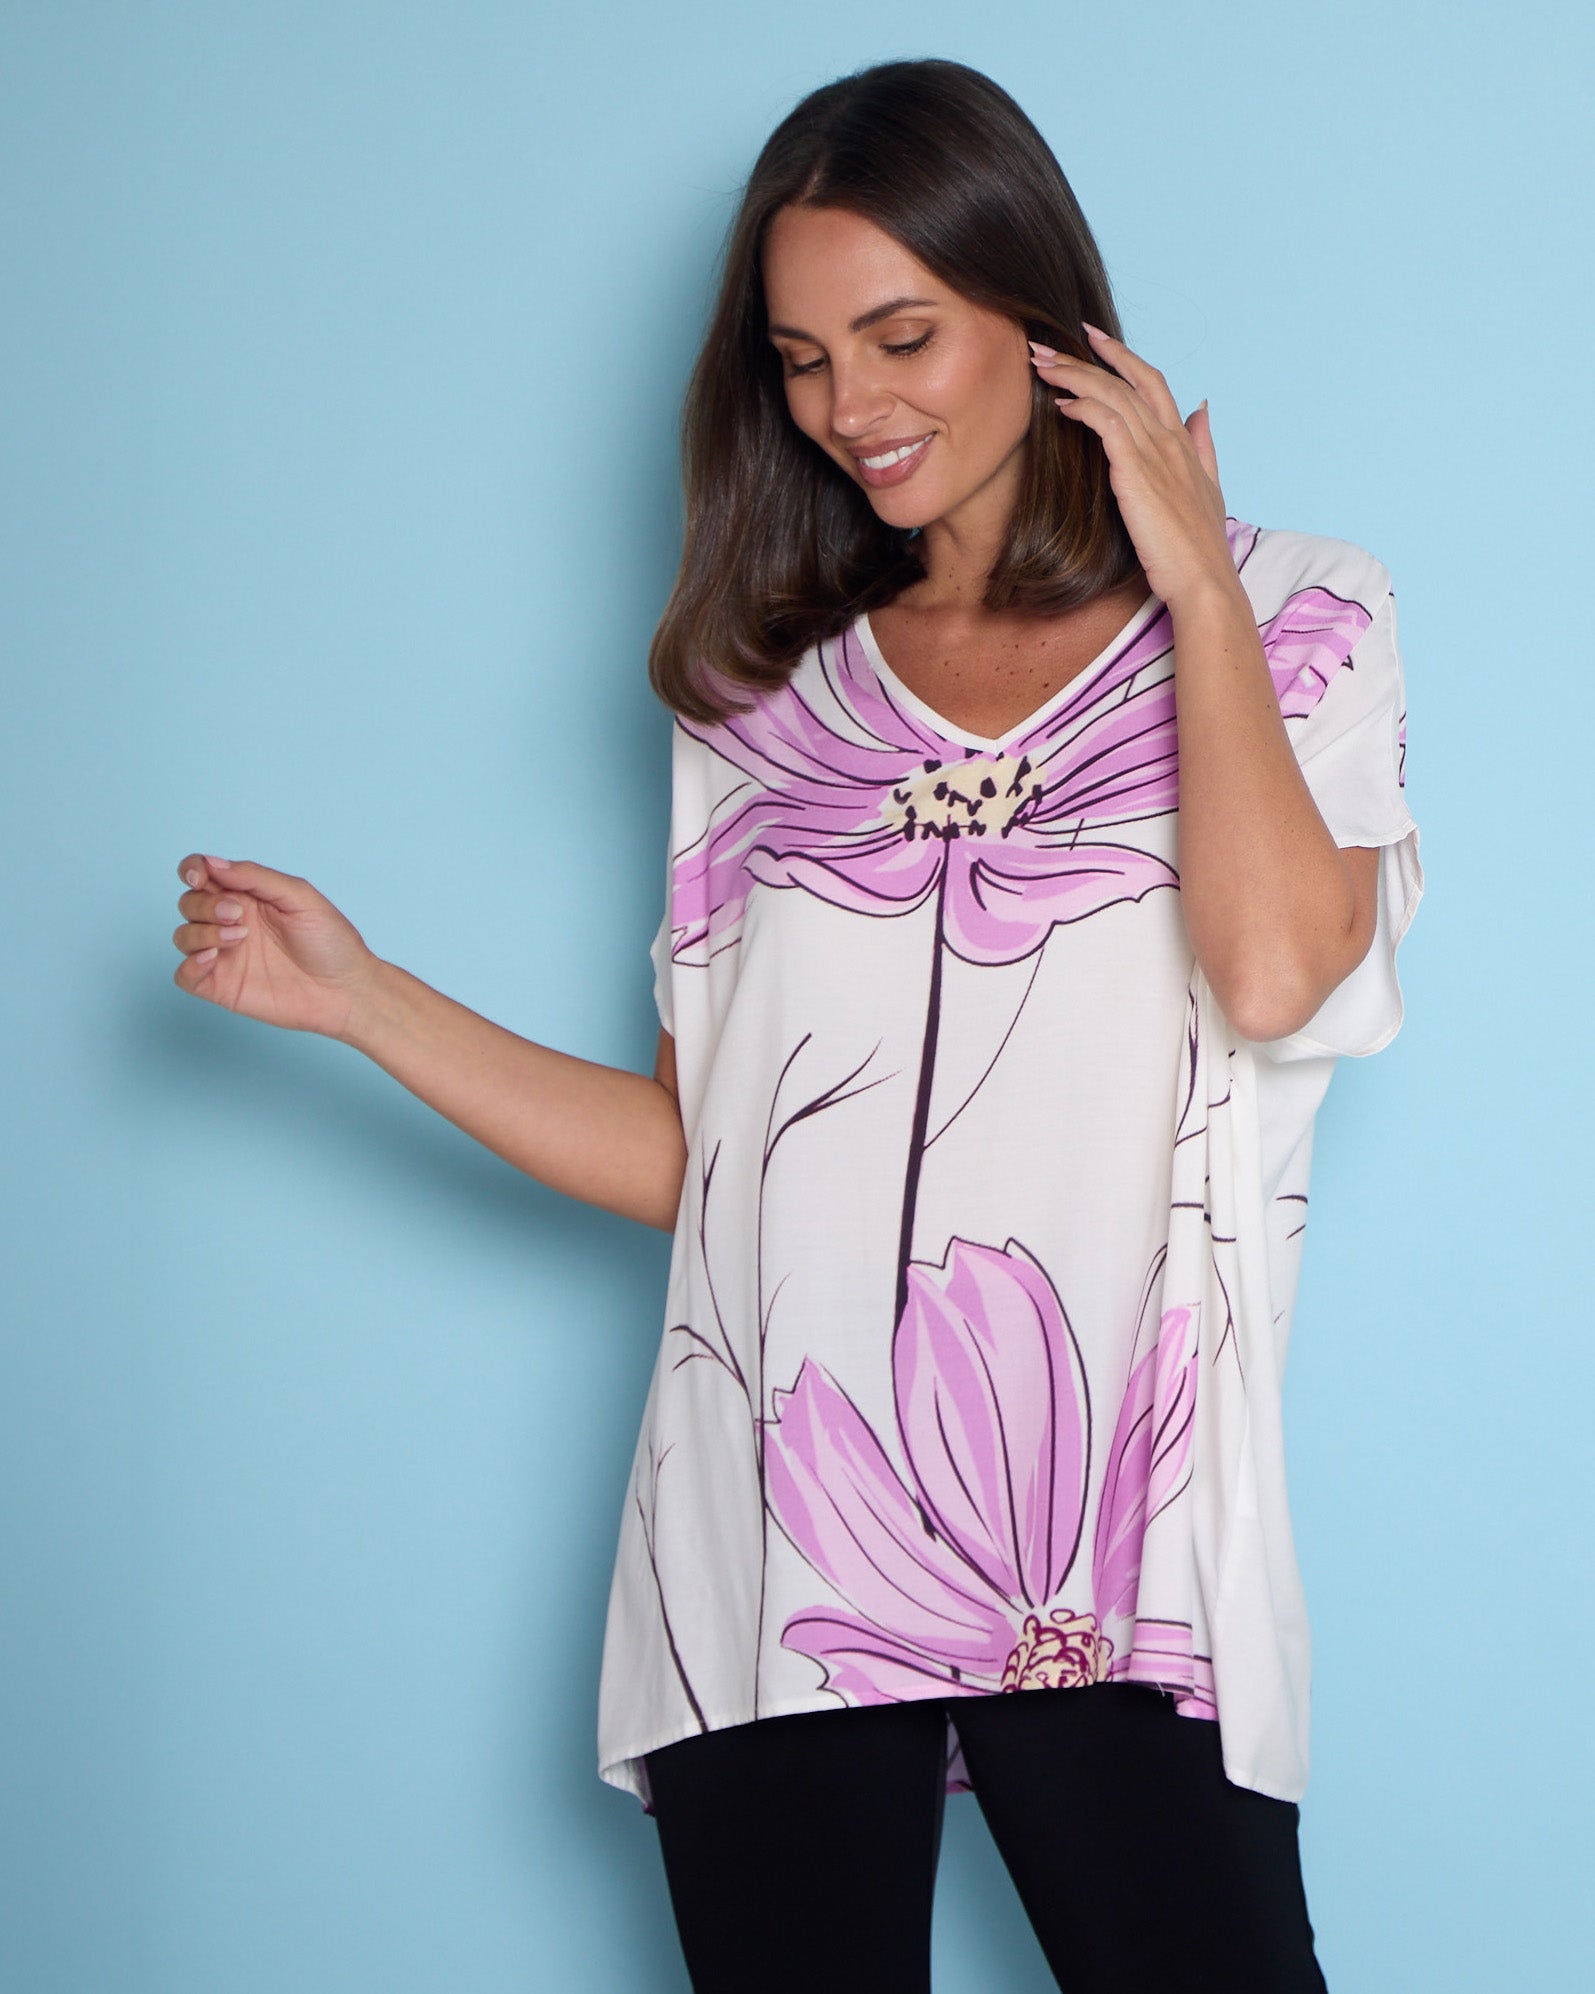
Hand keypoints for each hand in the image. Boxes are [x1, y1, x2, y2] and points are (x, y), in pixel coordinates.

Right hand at [171, 853, 380, 1038]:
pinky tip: (213, 958)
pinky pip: (184, 975)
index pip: (202, 874)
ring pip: (183, 936)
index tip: (200, 876)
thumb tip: (213, 863)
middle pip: (189, 902)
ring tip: (238, 938)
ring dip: (201, 931)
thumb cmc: (331, 942)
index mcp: (248, 896)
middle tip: (238, 915)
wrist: (346, 990)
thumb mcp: (300, 897)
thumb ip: (257, 877)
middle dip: (204, 904)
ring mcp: (225, 955)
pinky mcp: (222, 986)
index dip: (191, 869)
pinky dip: (189, 965)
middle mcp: (231, 922)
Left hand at [1029, 325, 1236, 612]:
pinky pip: (1107, 423)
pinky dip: (1083, 406)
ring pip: (1112, 394)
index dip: (1122, 356)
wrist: (1203, 580)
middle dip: (1085, 357)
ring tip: (1040, 364)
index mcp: (1183, 442)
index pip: (1151, 382)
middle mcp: (1169, 439)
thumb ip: (1203, 444)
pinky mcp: (1136, 471)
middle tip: (1046, 345)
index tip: (1092, 338)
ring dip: (1073, 375)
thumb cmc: (1199, 547)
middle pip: (1126, 380)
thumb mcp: (1208, 487)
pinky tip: (1060, 404)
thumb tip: (1201, 407)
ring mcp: (1155, 453)